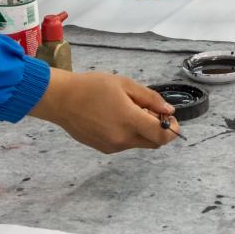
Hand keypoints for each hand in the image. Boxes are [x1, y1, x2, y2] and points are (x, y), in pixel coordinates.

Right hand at [30, 69, 178, 152]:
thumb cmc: (92, 87)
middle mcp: (123, 139)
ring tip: (128, 109)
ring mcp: (112, 147)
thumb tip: (169, 111)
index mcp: (130, 121)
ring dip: (142, 130)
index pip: (163, 136)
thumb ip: (150, 98)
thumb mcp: (124, 84)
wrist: (61, 100)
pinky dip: (128, 133)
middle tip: (149, 109)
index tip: (169, 116)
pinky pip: (124, 144)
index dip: (173, 129)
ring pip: (139, 143)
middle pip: (153, 143)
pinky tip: (115, 117)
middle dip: (158, 129)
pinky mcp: (103, 149)